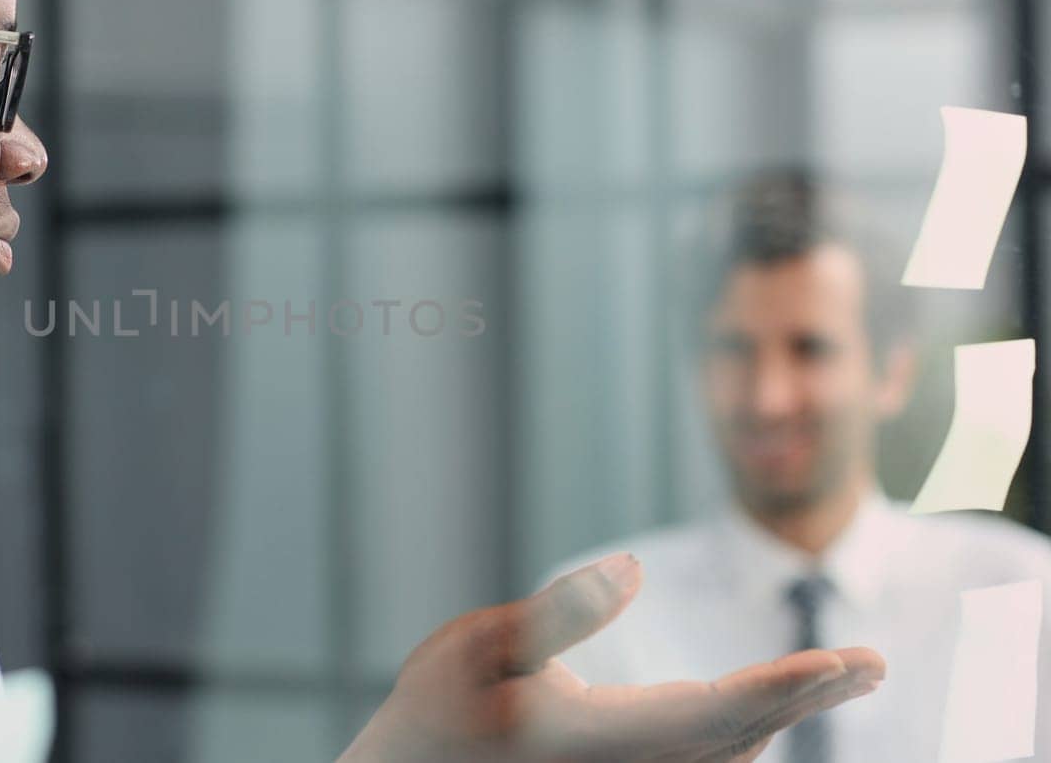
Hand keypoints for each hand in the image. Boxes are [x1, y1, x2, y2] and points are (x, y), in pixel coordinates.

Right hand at [339, 553, 882, 762]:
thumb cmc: (440, 706)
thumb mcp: (483, 645)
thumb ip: (558, 610)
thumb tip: (632, 569)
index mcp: (606, 737)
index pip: (722, 711)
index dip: (790, 687)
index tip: (850, 662)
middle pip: (742, 735)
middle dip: (809, 697)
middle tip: (873, 665)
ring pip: (728, 753)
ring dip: (784, 714)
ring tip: (836, 680)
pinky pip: (701, 760)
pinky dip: (744, 732)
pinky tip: (758, 713)